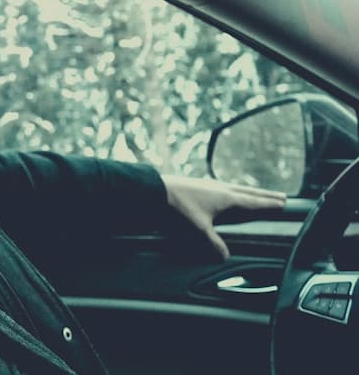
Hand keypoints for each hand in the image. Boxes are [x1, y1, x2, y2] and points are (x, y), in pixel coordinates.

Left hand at [160, 175, 286, 260]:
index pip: (254, 202)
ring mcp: (211, 184)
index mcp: (227, 198)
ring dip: (251, 191)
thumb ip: (214, 244)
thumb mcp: (199, 229)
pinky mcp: (200, 183)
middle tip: (281, 196)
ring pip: (237, 187)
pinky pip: (224, 186)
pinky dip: (234, 189)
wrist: (157, 190)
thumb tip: (225, 256)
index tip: (284, 203)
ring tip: (258, 193)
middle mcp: (222, 188)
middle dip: (266, 195)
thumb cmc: (179, 208)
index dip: (269, 204)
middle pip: (250, 192)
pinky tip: (227, 191)